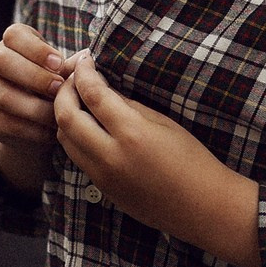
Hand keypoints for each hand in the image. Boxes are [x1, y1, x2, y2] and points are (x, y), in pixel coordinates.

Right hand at [0, 24, 68, 192]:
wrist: (35, 121)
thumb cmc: (53, 86)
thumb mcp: (62, 73)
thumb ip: (70, 67)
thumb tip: (85, 60)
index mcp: (12, 43)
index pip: (14, 35)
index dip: (36, 49)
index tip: (59, 63)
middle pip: (2, 61)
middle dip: (33, 76)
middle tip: (58, 88)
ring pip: (4, 96)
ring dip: (35, 107)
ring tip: (59, 114)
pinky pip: (6, 123)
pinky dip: (32, 129)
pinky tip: (51, 132)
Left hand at [55, 53, 259, 266]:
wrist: (202, 207)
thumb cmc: (192, 160)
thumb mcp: (164, 123)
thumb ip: (128, 105)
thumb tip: (102, 89)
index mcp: (131, 133)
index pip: (92, 94)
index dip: (84, 72)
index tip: (86, 59)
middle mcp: (110, 156)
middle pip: (65, 117)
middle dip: (63, 91)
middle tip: (74, 78)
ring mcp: (102, 176)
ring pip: (64, 139)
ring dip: (64, 115)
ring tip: (78, 100)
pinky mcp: (102, 188)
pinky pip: (76, 157)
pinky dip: (74, 137)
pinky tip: (88, 126)